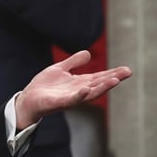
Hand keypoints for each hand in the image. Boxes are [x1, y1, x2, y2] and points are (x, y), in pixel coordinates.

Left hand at [14, 50, 131, 129]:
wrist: (28, 99)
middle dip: (113, 79)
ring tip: (114, 80)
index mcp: (80, 83)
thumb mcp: (60, 69)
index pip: (99, 77)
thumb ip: (74, 62)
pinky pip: (71, 100)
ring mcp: (70, 98)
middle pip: (99, 85)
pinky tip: (85, 89)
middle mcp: (78, 91)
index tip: (127, 69)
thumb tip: (88, 53)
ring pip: (89, 93)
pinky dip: (79, 95)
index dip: (113, 73)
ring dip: (102, 88)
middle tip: (127, 72)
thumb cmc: (45, 86)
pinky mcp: (59, 103)